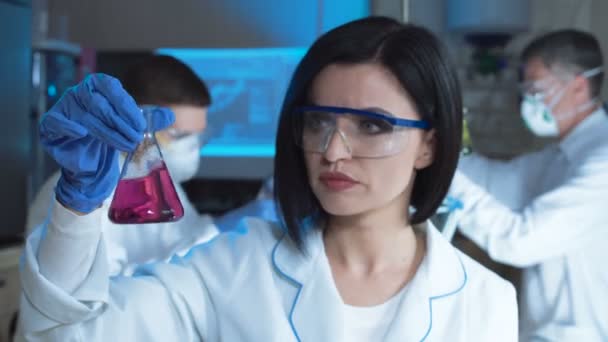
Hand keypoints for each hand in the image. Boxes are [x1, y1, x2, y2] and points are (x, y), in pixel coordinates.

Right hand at [39, 74, 174, 212]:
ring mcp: (64, 108)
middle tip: (136, 138)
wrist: (88, 161)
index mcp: (98, 86)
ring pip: (87, 116)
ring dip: (108, 132)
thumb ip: (151, 119)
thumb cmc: (108, 136)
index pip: (112, 88)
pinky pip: (57, 122)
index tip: (140, 124)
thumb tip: (171, 115)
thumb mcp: (131, 126)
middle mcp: (79, 93)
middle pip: (101, 104)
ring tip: (125, 145)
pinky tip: (82, 132)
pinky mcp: (51, 125)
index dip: (126, 105)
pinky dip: (68, 126)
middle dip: (121, 123)